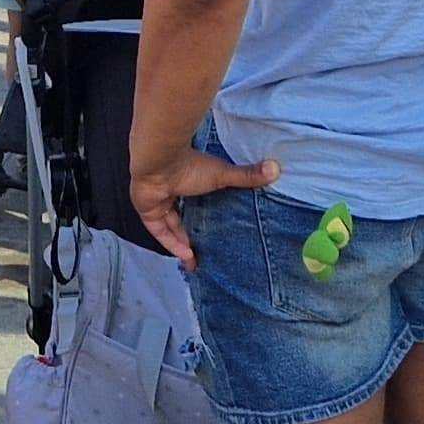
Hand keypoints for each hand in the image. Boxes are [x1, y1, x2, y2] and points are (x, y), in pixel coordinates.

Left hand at [126, 141, 279, 268]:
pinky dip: (171, 243)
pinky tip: (185, 254)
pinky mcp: (147, 211)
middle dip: (189, 238)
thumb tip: (277, 168)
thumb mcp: (222, 175)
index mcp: (185, 182)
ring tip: (194, 262)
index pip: (193, 204)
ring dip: (180, 244)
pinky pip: (159, 231)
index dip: (201, 219)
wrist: (160, 160)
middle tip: (201, 256)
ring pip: (168, 228)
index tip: (213, 233)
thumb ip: (246, 175)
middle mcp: (169, 193)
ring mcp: (156, 202)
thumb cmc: (190, 166)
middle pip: (179, 220)